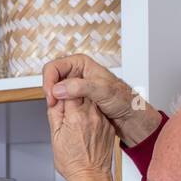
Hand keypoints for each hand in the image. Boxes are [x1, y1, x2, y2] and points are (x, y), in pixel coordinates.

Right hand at [42, 55, 161, 147]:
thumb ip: (80, 88)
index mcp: (82, 64)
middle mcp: (78, 74)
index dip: (49, 81)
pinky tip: (64, 115)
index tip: (51, 97)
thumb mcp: (102, 91)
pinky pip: (62, 102)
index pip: (55, 67)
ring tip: (58, 111)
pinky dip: (60, 108)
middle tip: (52, 105)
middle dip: (50, 91)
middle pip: (53, 78)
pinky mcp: (77, 99)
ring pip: (56, 91)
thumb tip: (58, 89)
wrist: (131, 116)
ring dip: (55, 101)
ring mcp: (77, 87)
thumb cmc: (123, 100)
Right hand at [47, 92, 116, 180]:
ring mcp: (101, 119)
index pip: (69, 88)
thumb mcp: (55, 136)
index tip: (58, 94)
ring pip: (91, 100)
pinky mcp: (107, 125)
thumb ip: (54, 113)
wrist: (90, 176)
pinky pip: (98, 112)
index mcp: (76, 116)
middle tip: (65, 103)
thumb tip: (54, 98)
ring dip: (82, 102)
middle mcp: (91, 114)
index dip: (62, 89)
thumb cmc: (72, 162)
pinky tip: (84, 124)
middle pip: (82, 90)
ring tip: (74, 116)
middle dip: (72, 93)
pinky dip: (90, 113)